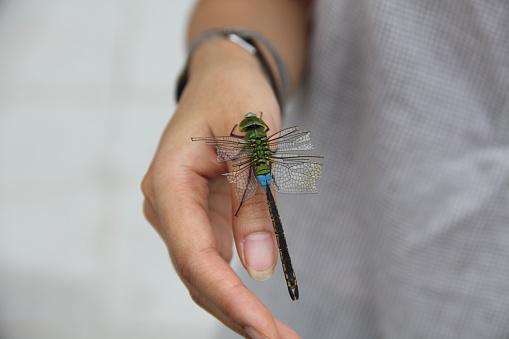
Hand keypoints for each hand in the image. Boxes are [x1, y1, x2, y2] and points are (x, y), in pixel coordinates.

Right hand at [141, 40, 299, 337]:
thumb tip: (259, 269)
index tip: (264, 329)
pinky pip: (215, 258)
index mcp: (169, 183)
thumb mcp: (253, 141)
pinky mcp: (199, 217)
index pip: (195, 255)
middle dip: (238, 313)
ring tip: (278, 334)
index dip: (228, 297)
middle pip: (197, 273)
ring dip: (238, 306)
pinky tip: (261, 308)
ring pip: (205, 272)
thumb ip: (253, 204)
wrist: (225, 76)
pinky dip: (238, 286)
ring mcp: (180, 213)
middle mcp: (166, 205)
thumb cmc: (236, 95)